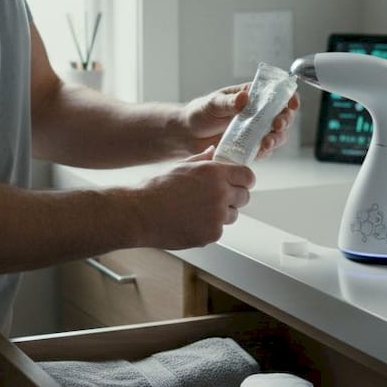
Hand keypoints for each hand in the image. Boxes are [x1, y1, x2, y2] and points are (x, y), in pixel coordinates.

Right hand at [135, 147, 254, 248]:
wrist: (139, 214)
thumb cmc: (155, 189)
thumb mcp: (180, 165)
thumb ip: (202, 160)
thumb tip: (213, 152)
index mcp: (215, 172)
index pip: (247, 176)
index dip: (243, 180)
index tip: (239, 183)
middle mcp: (220, 192)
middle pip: (244, 196)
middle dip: (234, 197)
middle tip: (216, 199)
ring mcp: (217, 215)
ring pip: (232, 215)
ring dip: (222, 214)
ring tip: (197, 211)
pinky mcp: (211, 234)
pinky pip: (218, 230)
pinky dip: (208, 228)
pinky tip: (190, 222)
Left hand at [180, 84, 300, 160]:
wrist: (186, 135)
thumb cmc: (199, 113)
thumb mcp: (212, 103)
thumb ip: (228, 102)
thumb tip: (243, 98)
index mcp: (251, 96)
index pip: (277, 94)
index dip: (289, 98)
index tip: (291, 104)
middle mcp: (257, 114)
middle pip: (282, 116)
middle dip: (284, 121)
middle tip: (278, 124)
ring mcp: (254, 132)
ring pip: (276, 135)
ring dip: (277, 138)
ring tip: (268, 142)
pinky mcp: (249, 147)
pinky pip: (263, 151)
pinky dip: (265, 152)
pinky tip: (259, 151)